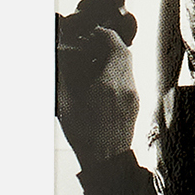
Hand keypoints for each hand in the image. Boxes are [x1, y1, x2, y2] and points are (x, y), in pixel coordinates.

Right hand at [53, 23, 140, 166]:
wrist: (106, 161)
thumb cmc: (85, 136)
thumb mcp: (65, 103)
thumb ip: (62, 76)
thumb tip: (60, 56)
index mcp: (109, 83)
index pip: (114, 45)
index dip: (102, 34)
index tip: (91, 33)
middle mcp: (125, 86)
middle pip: (124, 52)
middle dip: (108, 44)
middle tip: (92, 44)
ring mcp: (133, 95)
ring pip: (128, 65)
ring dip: (114, 57)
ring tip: (94, 61)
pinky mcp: (134, 104)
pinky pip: (129, 78)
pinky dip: (117, 71)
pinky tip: (101, 80)